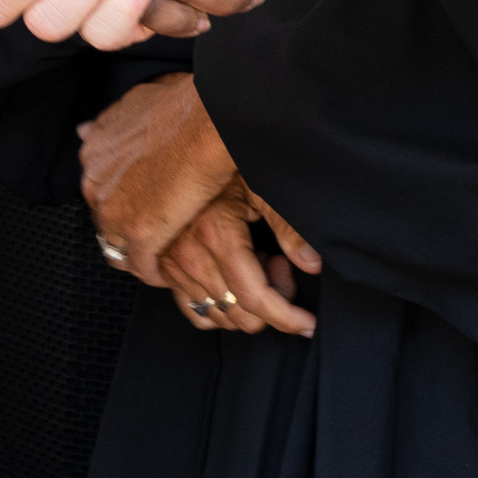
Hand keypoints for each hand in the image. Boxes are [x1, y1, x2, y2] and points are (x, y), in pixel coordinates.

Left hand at [77, 75, 235, 282]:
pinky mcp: (139, 234)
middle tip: (154, 237)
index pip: (99, 192)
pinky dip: (155, 272)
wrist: (207, 122)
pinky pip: (141, 266)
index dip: (121, 203)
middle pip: (105, 222)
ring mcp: (114, 211)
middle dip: (127, 231)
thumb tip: (84, 129)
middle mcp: (95, 184)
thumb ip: (107, 124)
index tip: (141, 207)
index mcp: (93, 154)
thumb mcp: (132, 104)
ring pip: (118, 248)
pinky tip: (169, 273)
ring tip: (162, 260)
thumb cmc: (182, 108)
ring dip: (139, 255)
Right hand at [157, 180, 316, 337]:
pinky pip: (195, 311)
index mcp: (215, 234)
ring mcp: (173, 264)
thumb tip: (312, 263)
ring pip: (219, 316)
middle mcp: (188, 254)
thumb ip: (289, 226)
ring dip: (246, 303)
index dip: (287, 317)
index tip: (308, 322)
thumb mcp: (262, 186)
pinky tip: (235, 284)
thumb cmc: (226, 168)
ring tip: (257, 265)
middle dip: (271, 304)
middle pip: (239, 313)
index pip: (254, 297)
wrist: (186, 156)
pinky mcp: (166, 269)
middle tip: (279, 265)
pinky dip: (220, 310)